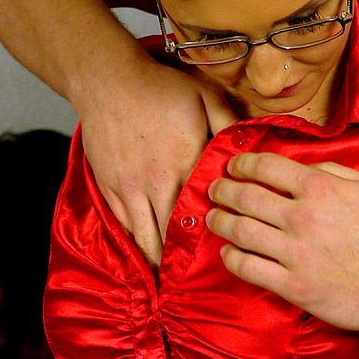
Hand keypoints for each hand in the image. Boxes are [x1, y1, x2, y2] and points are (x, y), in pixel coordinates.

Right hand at [73, 57, 224, 265]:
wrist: (108, 80)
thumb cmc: (159, 88)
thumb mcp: (205, 98)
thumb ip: (229, 126)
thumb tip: (250, 150)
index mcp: (186, 165)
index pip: (203, 213)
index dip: (213, 237)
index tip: (223, 252)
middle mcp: (157, 184)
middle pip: (173, 236)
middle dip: (184, 260)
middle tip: (197, 277)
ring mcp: (130, 189)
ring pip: (145, 239)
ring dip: (158, 258)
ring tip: (170, 276)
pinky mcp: (110, 188)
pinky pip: (125, 227)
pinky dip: (137, 243)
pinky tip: (147, 253)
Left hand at [206, 152, 358, 334]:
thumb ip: (335, 172)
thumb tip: (305, 167)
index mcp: (321, 188)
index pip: (266, 168)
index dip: (243, 163)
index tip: (234, 166)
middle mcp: (303, 217)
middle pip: (246, 197)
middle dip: (224, 190)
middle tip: (215, 190)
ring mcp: (296, 254)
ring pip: (240, 232)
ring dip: (220, 222)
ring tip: (213, 218)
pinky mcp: (295, 287)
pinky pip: (250, 269)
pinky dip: (232, 258)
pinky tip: (228, 252)